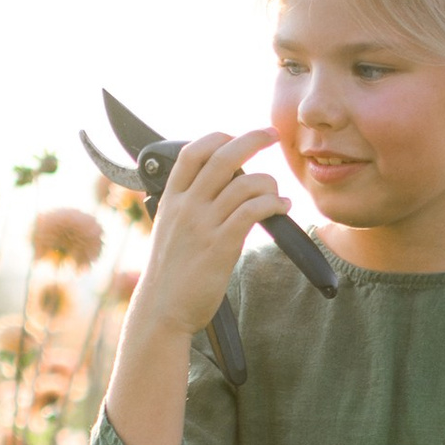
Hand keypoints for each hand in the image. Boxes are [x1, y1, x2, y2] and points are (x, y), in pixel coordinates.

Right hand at [134, 130, 287, 338]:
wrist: (162, 310)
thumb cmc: (170, 273)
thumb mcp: (169, 230)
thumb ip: (188, 205)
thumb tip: (219, 185)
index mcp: (171, 199)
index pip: (192, 152)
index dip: (217, 137)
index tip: (236, 135)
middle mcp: (186, 207)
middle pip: (222, 157)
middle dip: (252, 139)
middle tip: (272, 134)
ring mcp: (203, 225)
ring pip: (244, 183)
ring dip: (269, 182)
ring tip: (278, 193)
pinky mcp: (221, 246)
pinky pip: (253, 210)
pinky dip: (274, 203)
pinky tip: (282, 207)